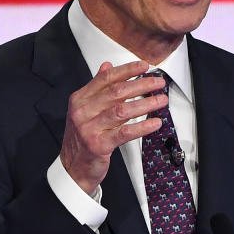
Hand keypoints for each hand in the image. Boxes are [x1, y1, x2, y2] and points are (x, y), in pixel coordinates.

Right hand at [60, 60, 166, 194]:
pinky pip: (125, 132)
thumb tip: (107, 66)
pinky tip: (155, 122)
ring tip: (161, 100)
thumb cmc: (81, 138)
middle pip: (116, 92)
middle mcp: (83, 112)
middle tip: (158, 83)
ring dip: (146, 104)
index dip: (127, 70)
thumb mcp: (84, 110)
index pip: (106, 79)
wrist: (72, 167)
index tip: (144, 66)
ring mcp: (90, 128)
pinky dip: (142, 126)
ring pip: (122, 110)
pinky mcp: (99, 145)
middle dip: (141, 85)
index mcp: (80, 99)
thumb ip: (96, 87)